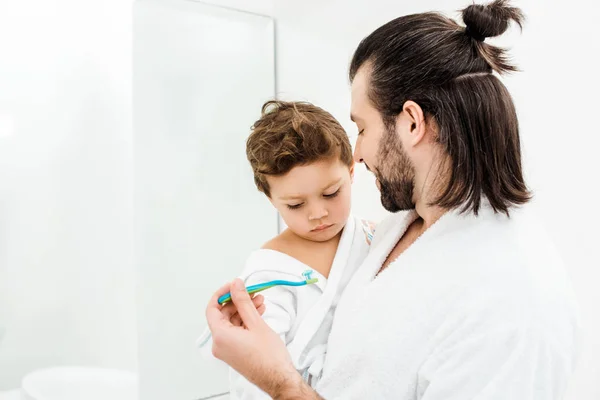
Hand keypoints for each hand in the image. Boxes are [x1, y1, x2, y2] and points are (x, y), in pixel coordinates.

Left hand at [206, 279, 310, 397]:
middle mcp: (220, 344)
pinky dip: (245, 321)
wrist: (279, 378)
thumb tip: (235, 285)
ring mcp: (227, 349)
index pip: (212, 308)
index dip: (223, 294)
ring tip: (259, 301)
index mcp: (220, 337)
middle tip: (251, 292)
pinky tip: (258, 313)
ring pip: (231, 322)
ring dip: (244, 310)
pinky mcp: (235, 351)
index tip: (234, 285)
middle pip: (223, 314)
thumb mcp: (256, 323)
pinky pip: (236, 331)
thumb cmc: (269, 357)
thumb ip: (243, 301)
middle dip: (238, 301)